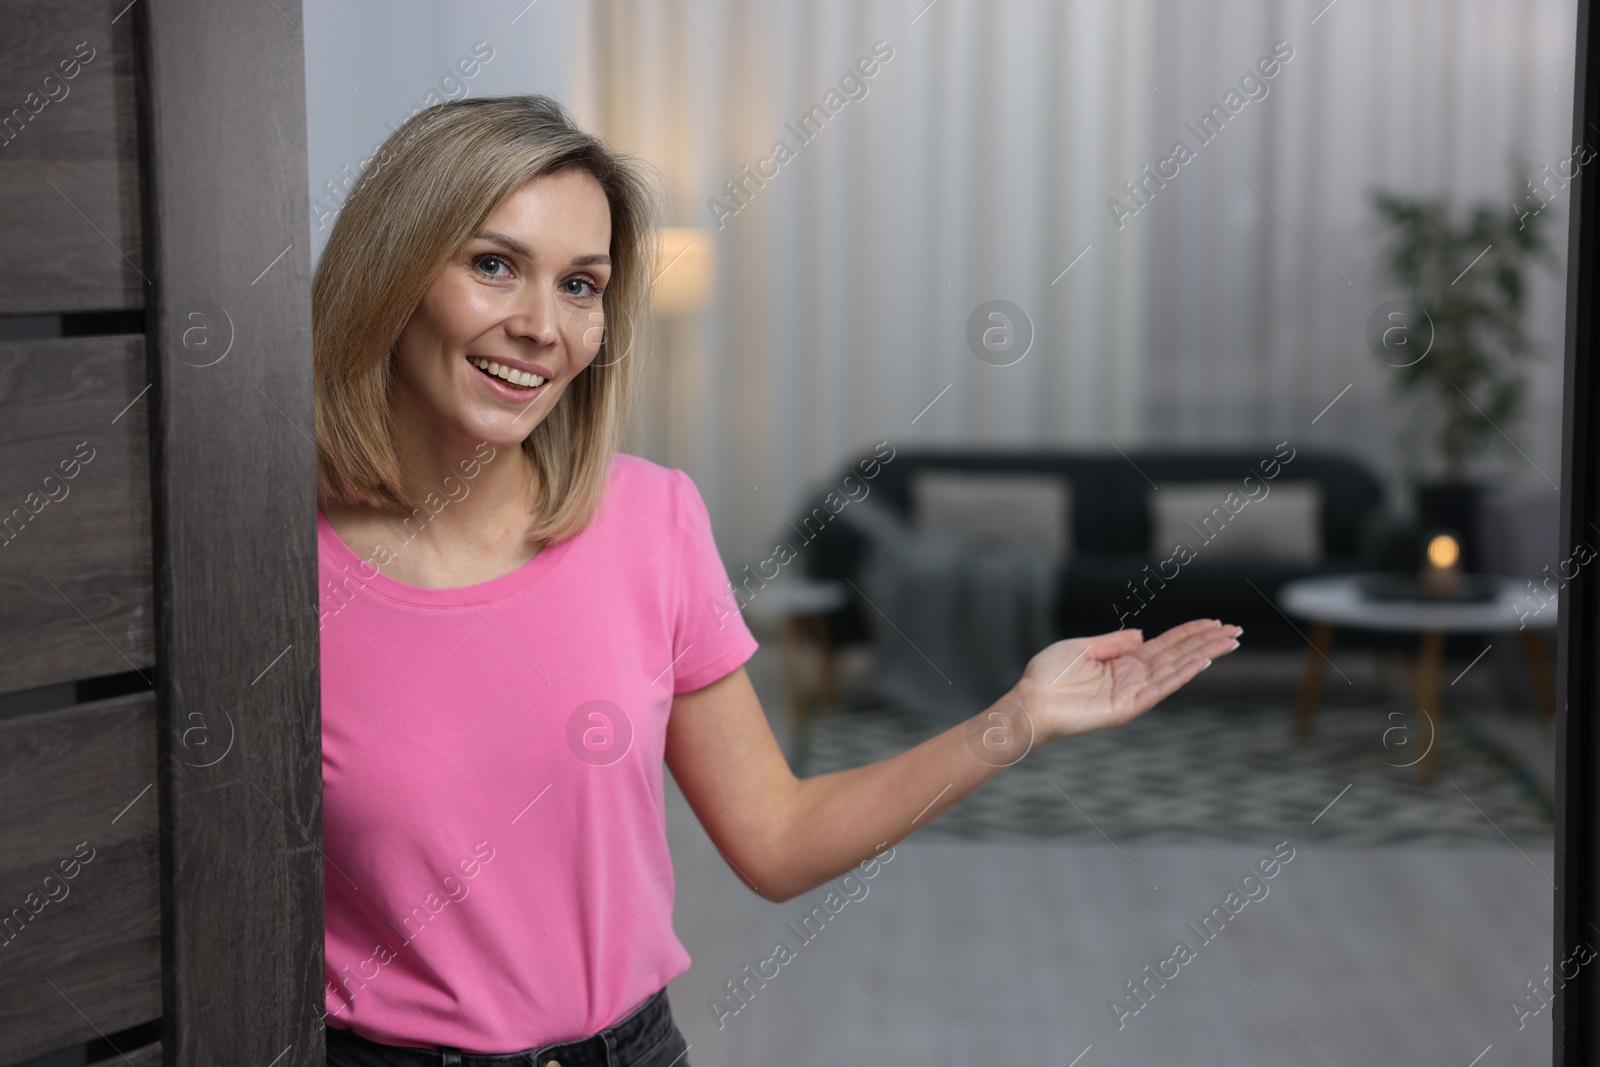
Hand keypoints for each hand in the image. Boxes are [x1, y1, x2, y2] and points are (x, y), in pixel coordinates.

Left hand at [1007, 619, 1242, 745]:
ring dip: (1204, 655)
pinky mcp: (1128, 707)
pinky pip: (1160, 688)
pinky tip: (1202, 662)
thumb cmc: (1047, 677)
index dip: (1189, 634)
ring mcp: (1133, 693)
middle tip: (1236, 631)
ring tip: (1230, 642)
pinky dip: (1182, 675)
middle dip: (1206, 643)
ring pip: (1176, 669)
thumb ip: (1113, 641)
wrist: (1029, 702)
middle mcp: (1133, 678)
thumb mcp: (1081, 648)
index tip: (1214, 623)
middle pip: (1178, 655)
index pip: (1165, 645)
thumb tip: (1142, 634)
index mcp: (1122, 663)